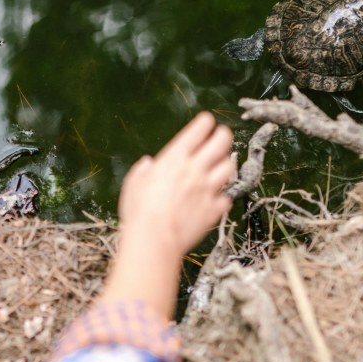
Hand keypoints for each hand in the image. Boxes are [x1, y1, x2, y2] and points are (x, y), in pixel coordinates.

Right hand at [119, 112, 235, 257]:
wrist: (154, 239)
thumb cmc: (140, 212)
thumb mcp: (133, 184)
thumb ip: (143, 171)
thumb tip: (148, 165)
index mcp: (174, 158)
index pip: (198, 130)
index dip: (205, 123)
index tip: (207, 121)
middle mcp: (195, 169)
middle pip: (221, 142)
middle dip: (223, 135)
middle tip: (222, 136)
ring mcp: (208, 189)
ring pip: (229, 167)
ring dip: (225, 164)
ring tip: (220, 166)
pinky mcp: (214, 209)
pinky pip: (226, 197)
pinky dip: (221, 196)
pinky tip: (215, 198)